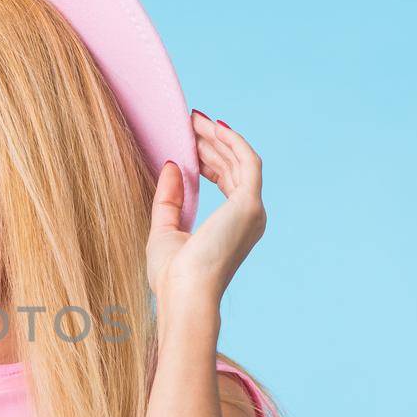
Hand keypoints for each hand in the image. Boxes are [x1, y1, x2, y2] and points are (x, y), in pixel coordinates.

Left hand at [146, 110, 266, 305]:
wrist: (184, 295)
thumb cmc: (173, 276)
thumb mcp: (164, 230)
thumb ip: (169, 198)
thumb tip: (171, 164)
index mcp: (234, 226)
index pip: (227, 181)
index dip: (210, 157)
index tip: (190, 140)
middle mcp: (249, 218)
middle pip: (234, 168)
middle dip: (213, 143)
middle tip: (191, 122)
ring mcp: (252, 211)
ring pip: (240, 161)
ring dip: (218, 138)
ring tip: (195, 121)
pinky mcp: (248, 205)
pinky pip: (246, 162)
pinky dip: (231, 142)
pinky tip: (212, 128)